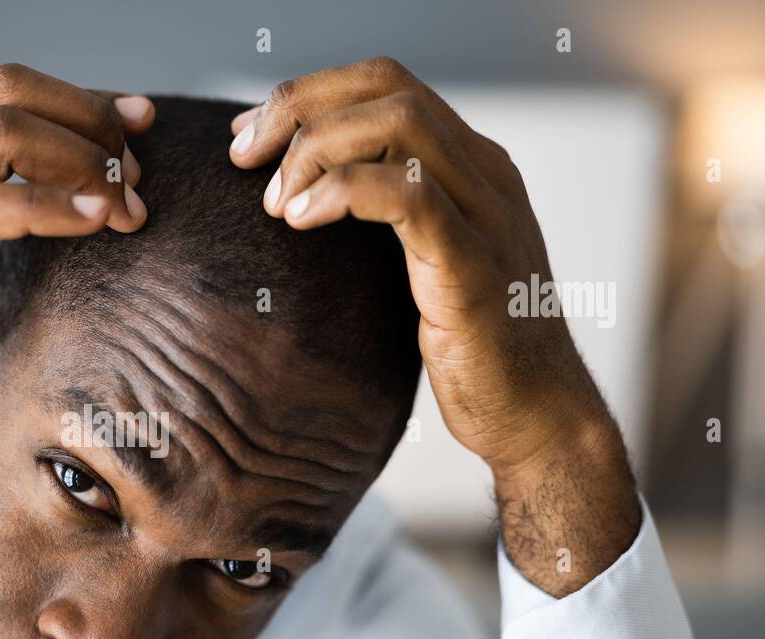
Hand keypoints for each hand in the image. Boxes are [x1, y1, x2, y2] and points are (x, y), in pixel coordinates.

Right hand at [0, 63, 153, 458]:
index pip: (0, 91)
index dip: (77, 100)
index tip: (135, 124)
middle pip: (10, 94)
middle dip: (91, 122)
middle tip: (139, 170)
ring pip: (2, 137)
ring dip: (81, 164)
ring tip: (127, 202)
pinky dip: (47, 208)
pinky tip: (90, 222)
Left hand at [229, 58, 638, 593]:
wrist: (536, 415)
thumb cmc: (470, 348)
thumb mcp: (421, 265)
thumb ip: (382, 221)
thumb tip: (297, 202)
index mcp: (471, 165)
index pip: (385, 84)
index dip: (308, 95)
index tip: (247, 138)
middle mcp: (485, 174)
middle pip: (386, 87)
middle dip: (298, 108)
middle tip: (241, 158)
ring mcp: (486, 215)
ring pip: (399, 124)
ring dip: (315, 149)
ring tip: (274, 202)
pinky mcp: (474, 265)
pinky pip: (408, 195)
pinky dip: (342, 193)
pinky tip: (299, 221)